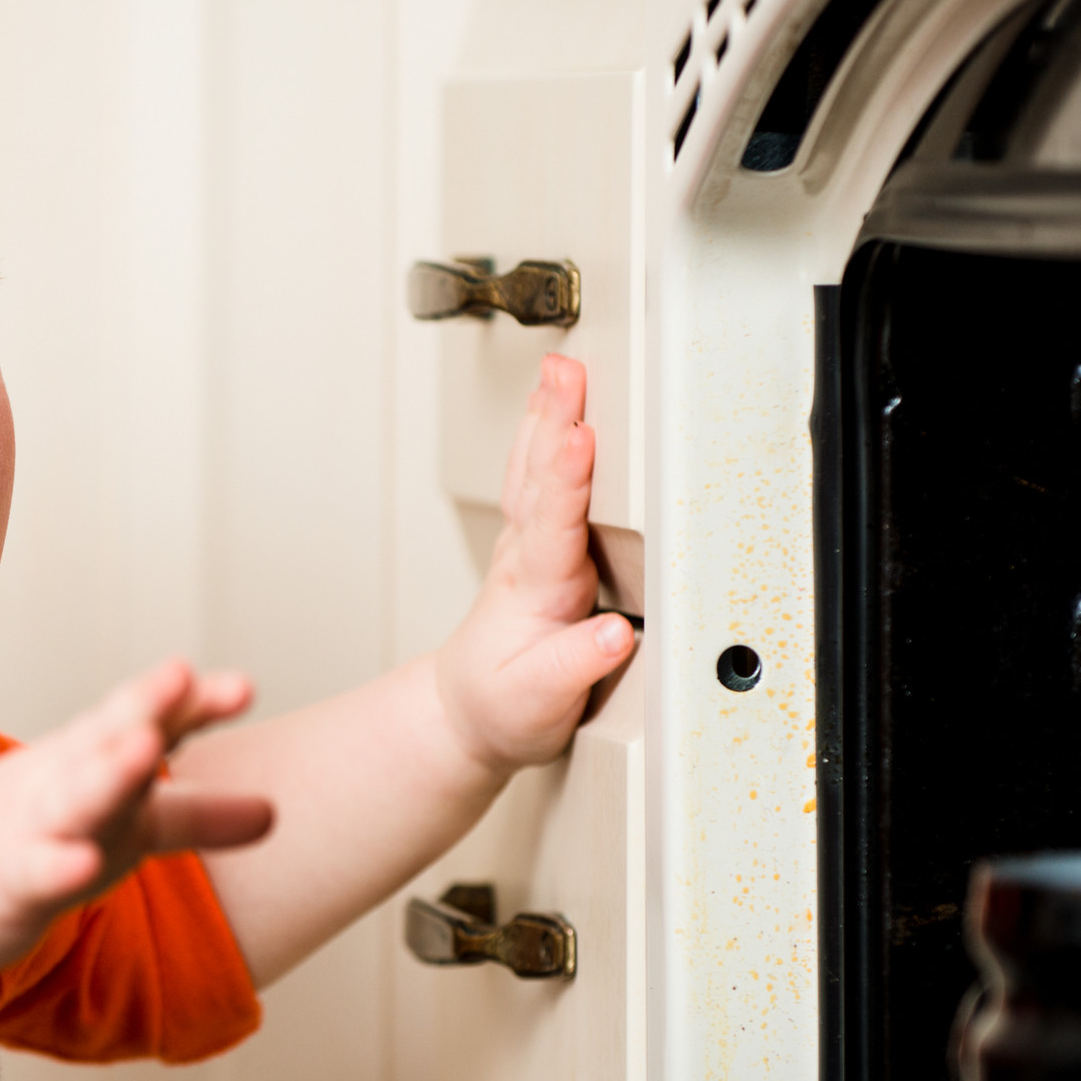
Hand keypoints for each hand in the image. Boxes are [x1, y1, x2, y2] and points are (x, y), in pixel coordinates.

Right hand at [0, 658, 273, 977]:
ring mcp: (30, 826)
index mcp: (95, 761)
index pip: (148, 722)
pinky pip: (33, 871)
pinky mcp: (4, 880)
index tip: (242, 689)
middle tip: (180, 673)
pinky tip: (82, 862)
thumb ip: (197, 816)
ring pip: (73, 797)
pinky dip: (56, 865)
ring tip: (143, 749)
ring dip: (106, 772)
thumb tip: (277, 812)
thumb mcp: (127, 827)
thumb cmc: (39, 843)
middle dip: (145, 707)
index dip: (191, 706)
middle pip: (107, 739)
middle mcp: (64, 782)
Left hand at [433, 355, 637, 775]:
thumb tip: (613, 635)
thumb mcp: (538, 703)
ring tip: (559, 367)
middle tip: (565, 367)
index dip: (566, 480)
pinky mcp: (536, 548)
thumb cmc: (504, 708)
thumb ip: (574, 667)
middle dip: (553, 420)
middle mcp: (529, 559)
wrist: (466, 713)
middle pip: (540, 479)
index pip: (553, 526)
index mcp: (538, 590)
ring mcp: (528, 549)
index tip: (578, 437)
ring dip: (546, 416)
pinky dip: (545, 438)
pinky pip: (537, 481)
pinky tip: (553, 408)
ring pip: (534, 472)